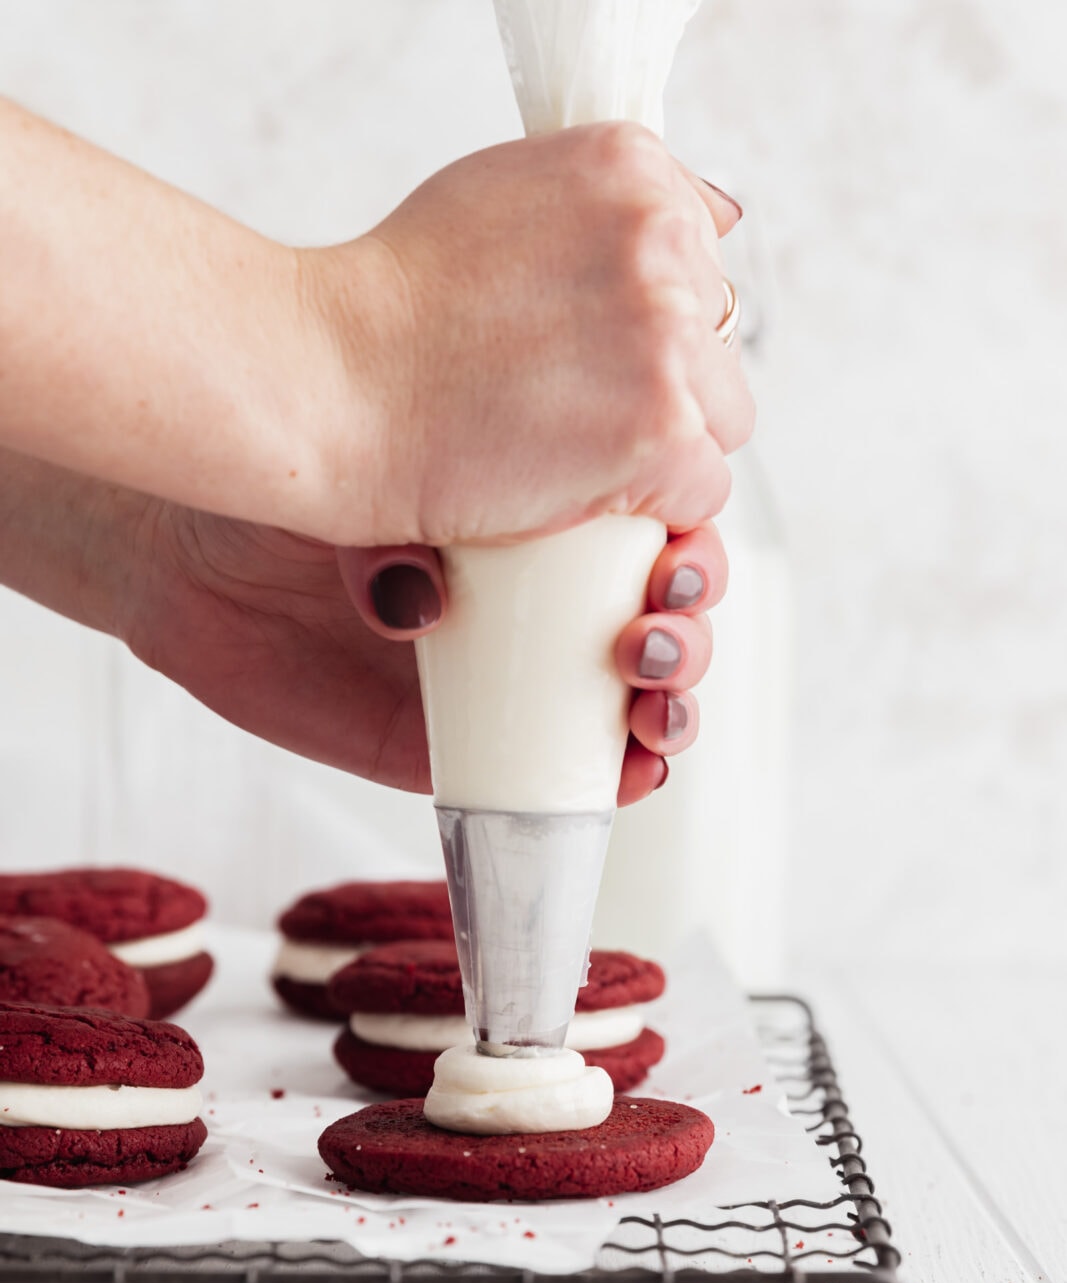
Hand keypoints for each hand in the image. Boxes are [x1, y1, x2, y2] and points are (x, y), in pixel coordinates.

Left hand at [119, 500, 726, 803]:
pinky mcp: (468, 749)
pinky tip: (633, 773)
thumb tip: (424, 605)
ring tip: (649, 698)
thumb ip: (401, 518)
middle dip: (691, 632)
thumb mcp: (360, 467)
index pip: (659, 527)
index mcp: (541, 512)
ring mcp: (513, 675)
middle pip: (668, 618)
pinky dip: (617, 781)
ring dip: (674, 705)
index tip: (677, 557)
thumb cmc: (287, 486)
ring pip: (635, 699)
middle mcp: (542, 595)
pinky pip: (560, 777)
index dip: (694, 545)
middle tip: (654, 634)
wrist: (197, 559)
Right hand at [309, 121, 752, 546]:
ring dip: (661, 449)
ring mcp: (666, 334)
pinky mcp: (660, 428)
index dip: (645, 323)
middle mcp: (662, 235)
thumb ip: (606, 206)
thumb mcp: (502, 191)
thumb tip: (720, 215)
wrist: (328, 382)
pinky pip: (703, 493)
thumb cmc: (390, 304)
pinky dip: (650, 510)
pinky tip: (578, 491)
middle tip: (562, 409)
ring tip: (567, 452)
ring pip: (721, 422)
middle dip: (659, 386)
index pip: (702, 260)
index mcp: (632, 166)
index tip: (580, 349)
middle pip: (718, 344)